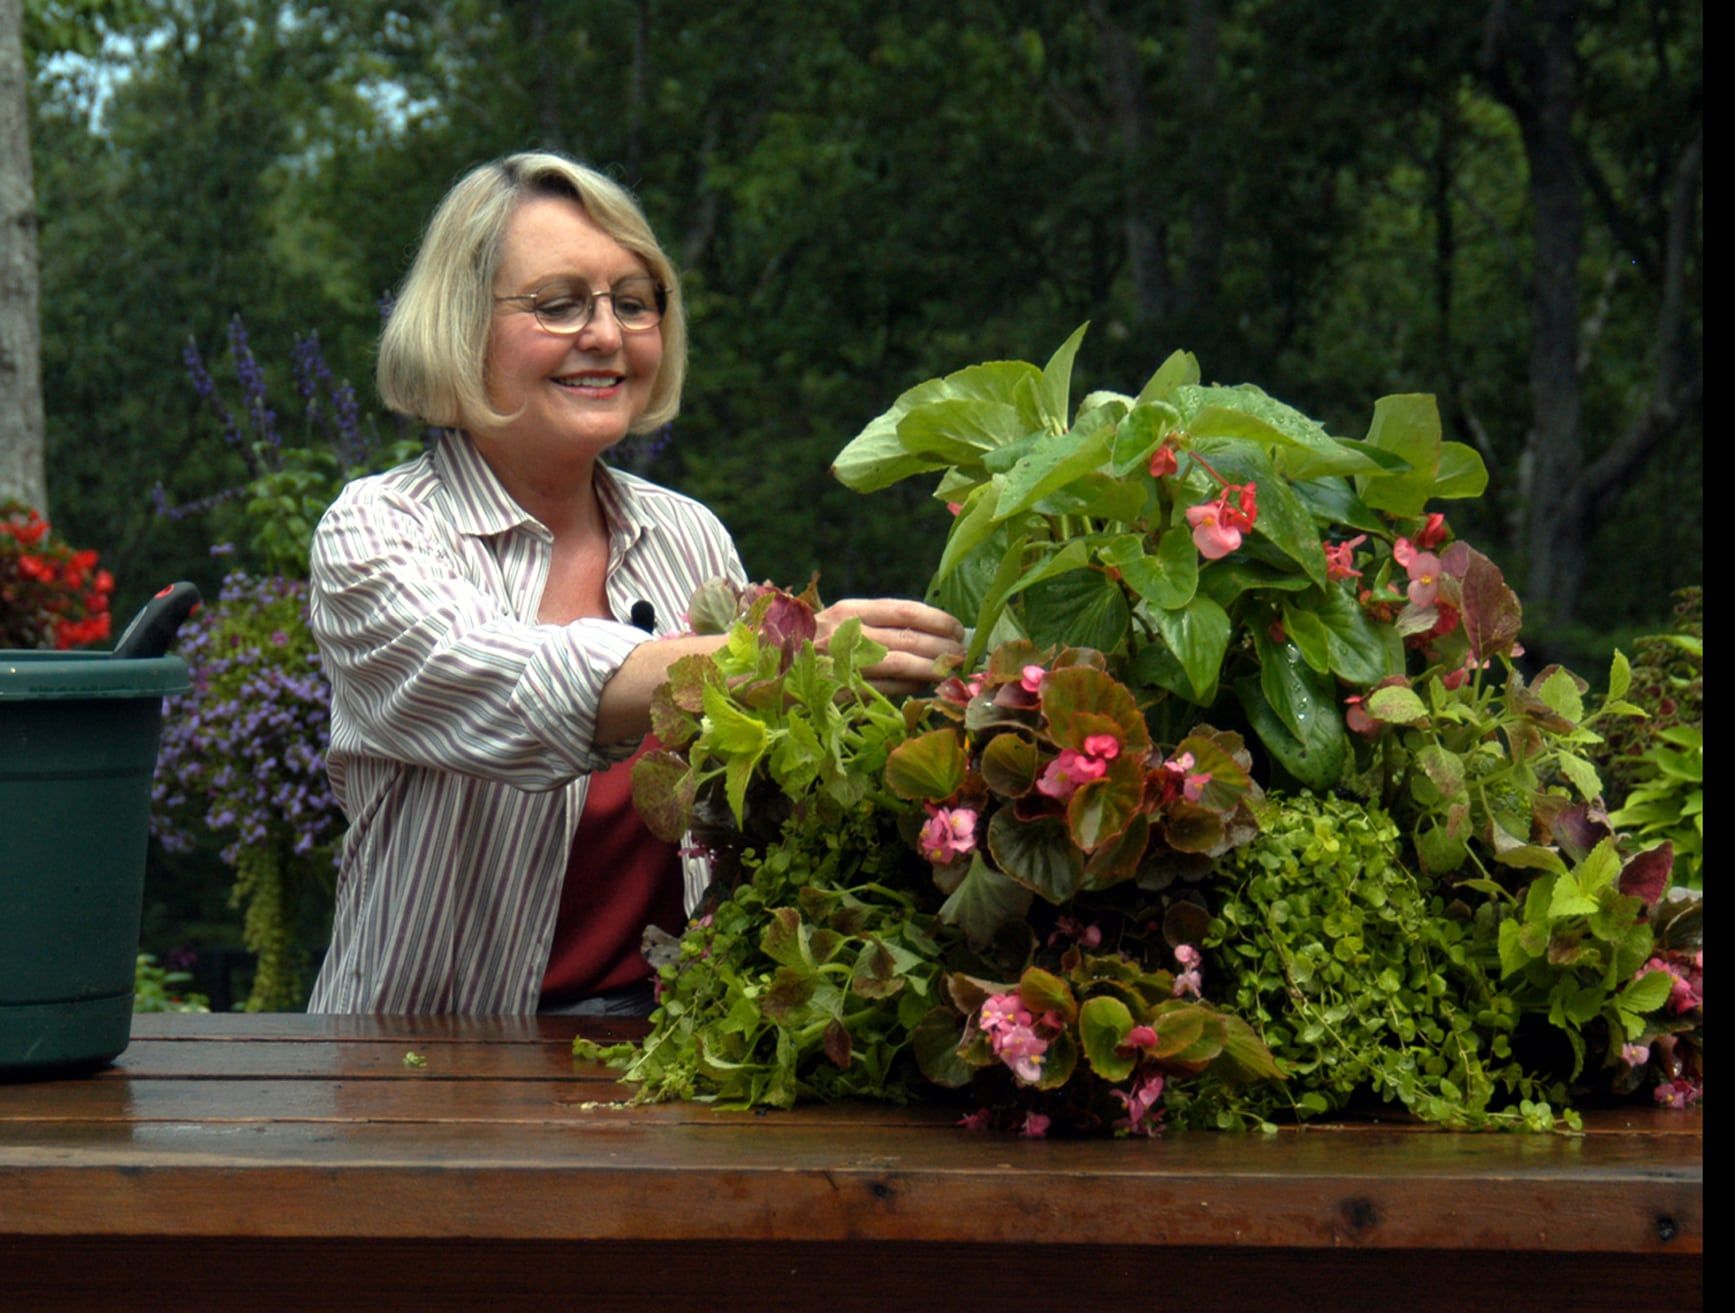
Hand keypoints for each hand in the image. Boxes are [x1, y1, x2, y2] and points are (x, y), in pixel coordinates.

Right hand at [815, 598, 966, 697]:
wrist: (758, 668)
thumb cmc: (805, 643)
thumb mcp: (837, 624)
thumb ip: (874, 627)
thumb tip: (925, 636)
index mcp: (849, 611)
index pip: (904, 611)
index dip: (937, 620)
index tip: (957, 628)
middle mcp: (848, 634)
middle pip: (909, 639)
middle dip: (943, 648)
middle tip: (963, 654)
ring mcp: (844, 664)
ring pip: (901, 665)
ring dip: (933, 669)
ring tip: (952, 671)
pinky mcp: (841, 692)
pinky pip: (884, 689)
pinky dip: (908, 687)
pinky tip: (923, 686)